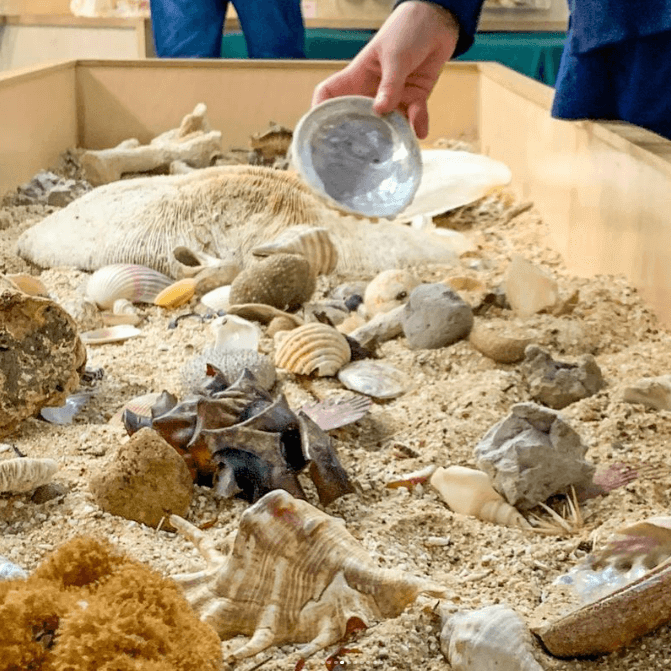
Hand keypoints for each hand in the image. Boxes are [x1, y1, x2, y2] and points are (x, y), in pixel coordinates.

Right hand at [311, 1, 459, 138]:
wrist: (438, 21)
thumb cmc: (407, 29)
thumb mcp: (395, 55)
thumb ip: (390, 84)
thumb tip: (381, 110)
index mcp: (357, 76)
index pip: (330, 94)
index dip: (321, 110)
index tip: (319, 130)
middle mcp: (372, 91)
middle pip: (358, 118)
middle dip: (359, 134)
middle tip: (360, 152)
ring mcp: (393, 97)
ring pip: (388, 124)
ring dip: (393, 134)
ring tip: (396, 144)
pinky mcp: (414, 99)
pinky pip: (414, 117)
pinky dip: (418, 124)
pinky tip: (420, 131)